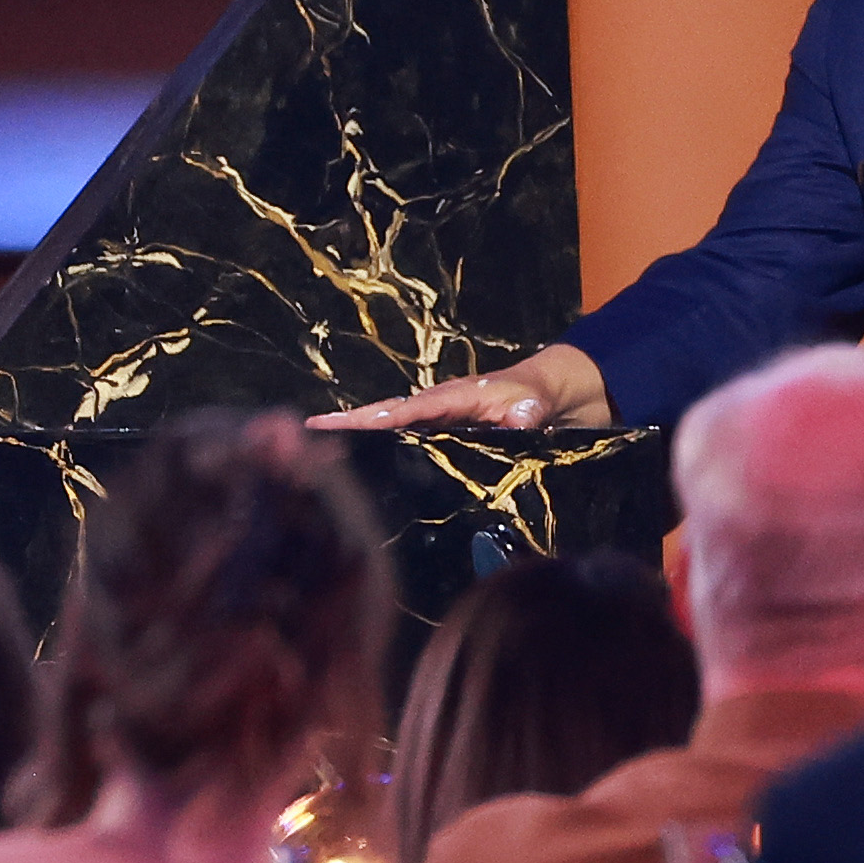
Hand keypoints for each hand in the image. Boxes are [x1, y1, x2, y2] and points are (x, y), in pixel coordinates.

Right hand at [309, 346, 612, 439]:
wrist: (558, 392)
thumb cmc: (544, 392)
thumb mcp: (540, 401)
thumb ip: (528, 411)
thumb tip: (518, 420)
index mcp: (455, 397)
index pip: (410, 410)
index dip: (377, 418)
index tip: (341, 424)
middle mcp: (439, 408)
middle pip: (387, 415)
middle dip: (348, 423)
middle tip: (305, 432)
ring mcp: (440, 422)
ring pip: (391, 429)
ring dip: (357, 437)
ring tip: (316, 451)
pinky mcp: (446, 436)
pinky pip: (407, 443)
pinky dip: (380, 450)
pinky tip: (363, 470)